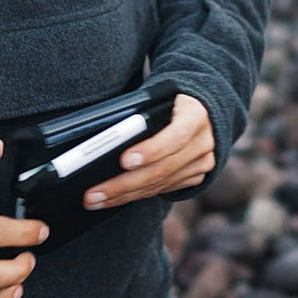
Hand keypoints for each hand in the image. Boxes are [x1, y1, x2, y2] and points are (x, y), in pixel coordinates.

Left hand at [83, 93, 214, 210]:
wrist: (201, 109)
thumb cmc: (169, 100)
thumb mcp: (160, 97)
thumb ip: (142, 115)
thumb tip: (108, 140)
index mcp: (196, 115)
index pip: (175, 137)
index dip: (150, 151)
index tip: (123, 161)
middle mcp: (204, 142)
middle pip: (162, 169)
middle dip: (124, 184)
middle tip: (94, 194)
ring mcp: (202, 162)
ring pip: (160, 185)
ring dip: (124, 195)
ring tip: (96, 200)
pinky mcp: (196, 176)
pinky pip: (163, 190)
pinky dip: (136, 195)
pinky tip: (115, 198)